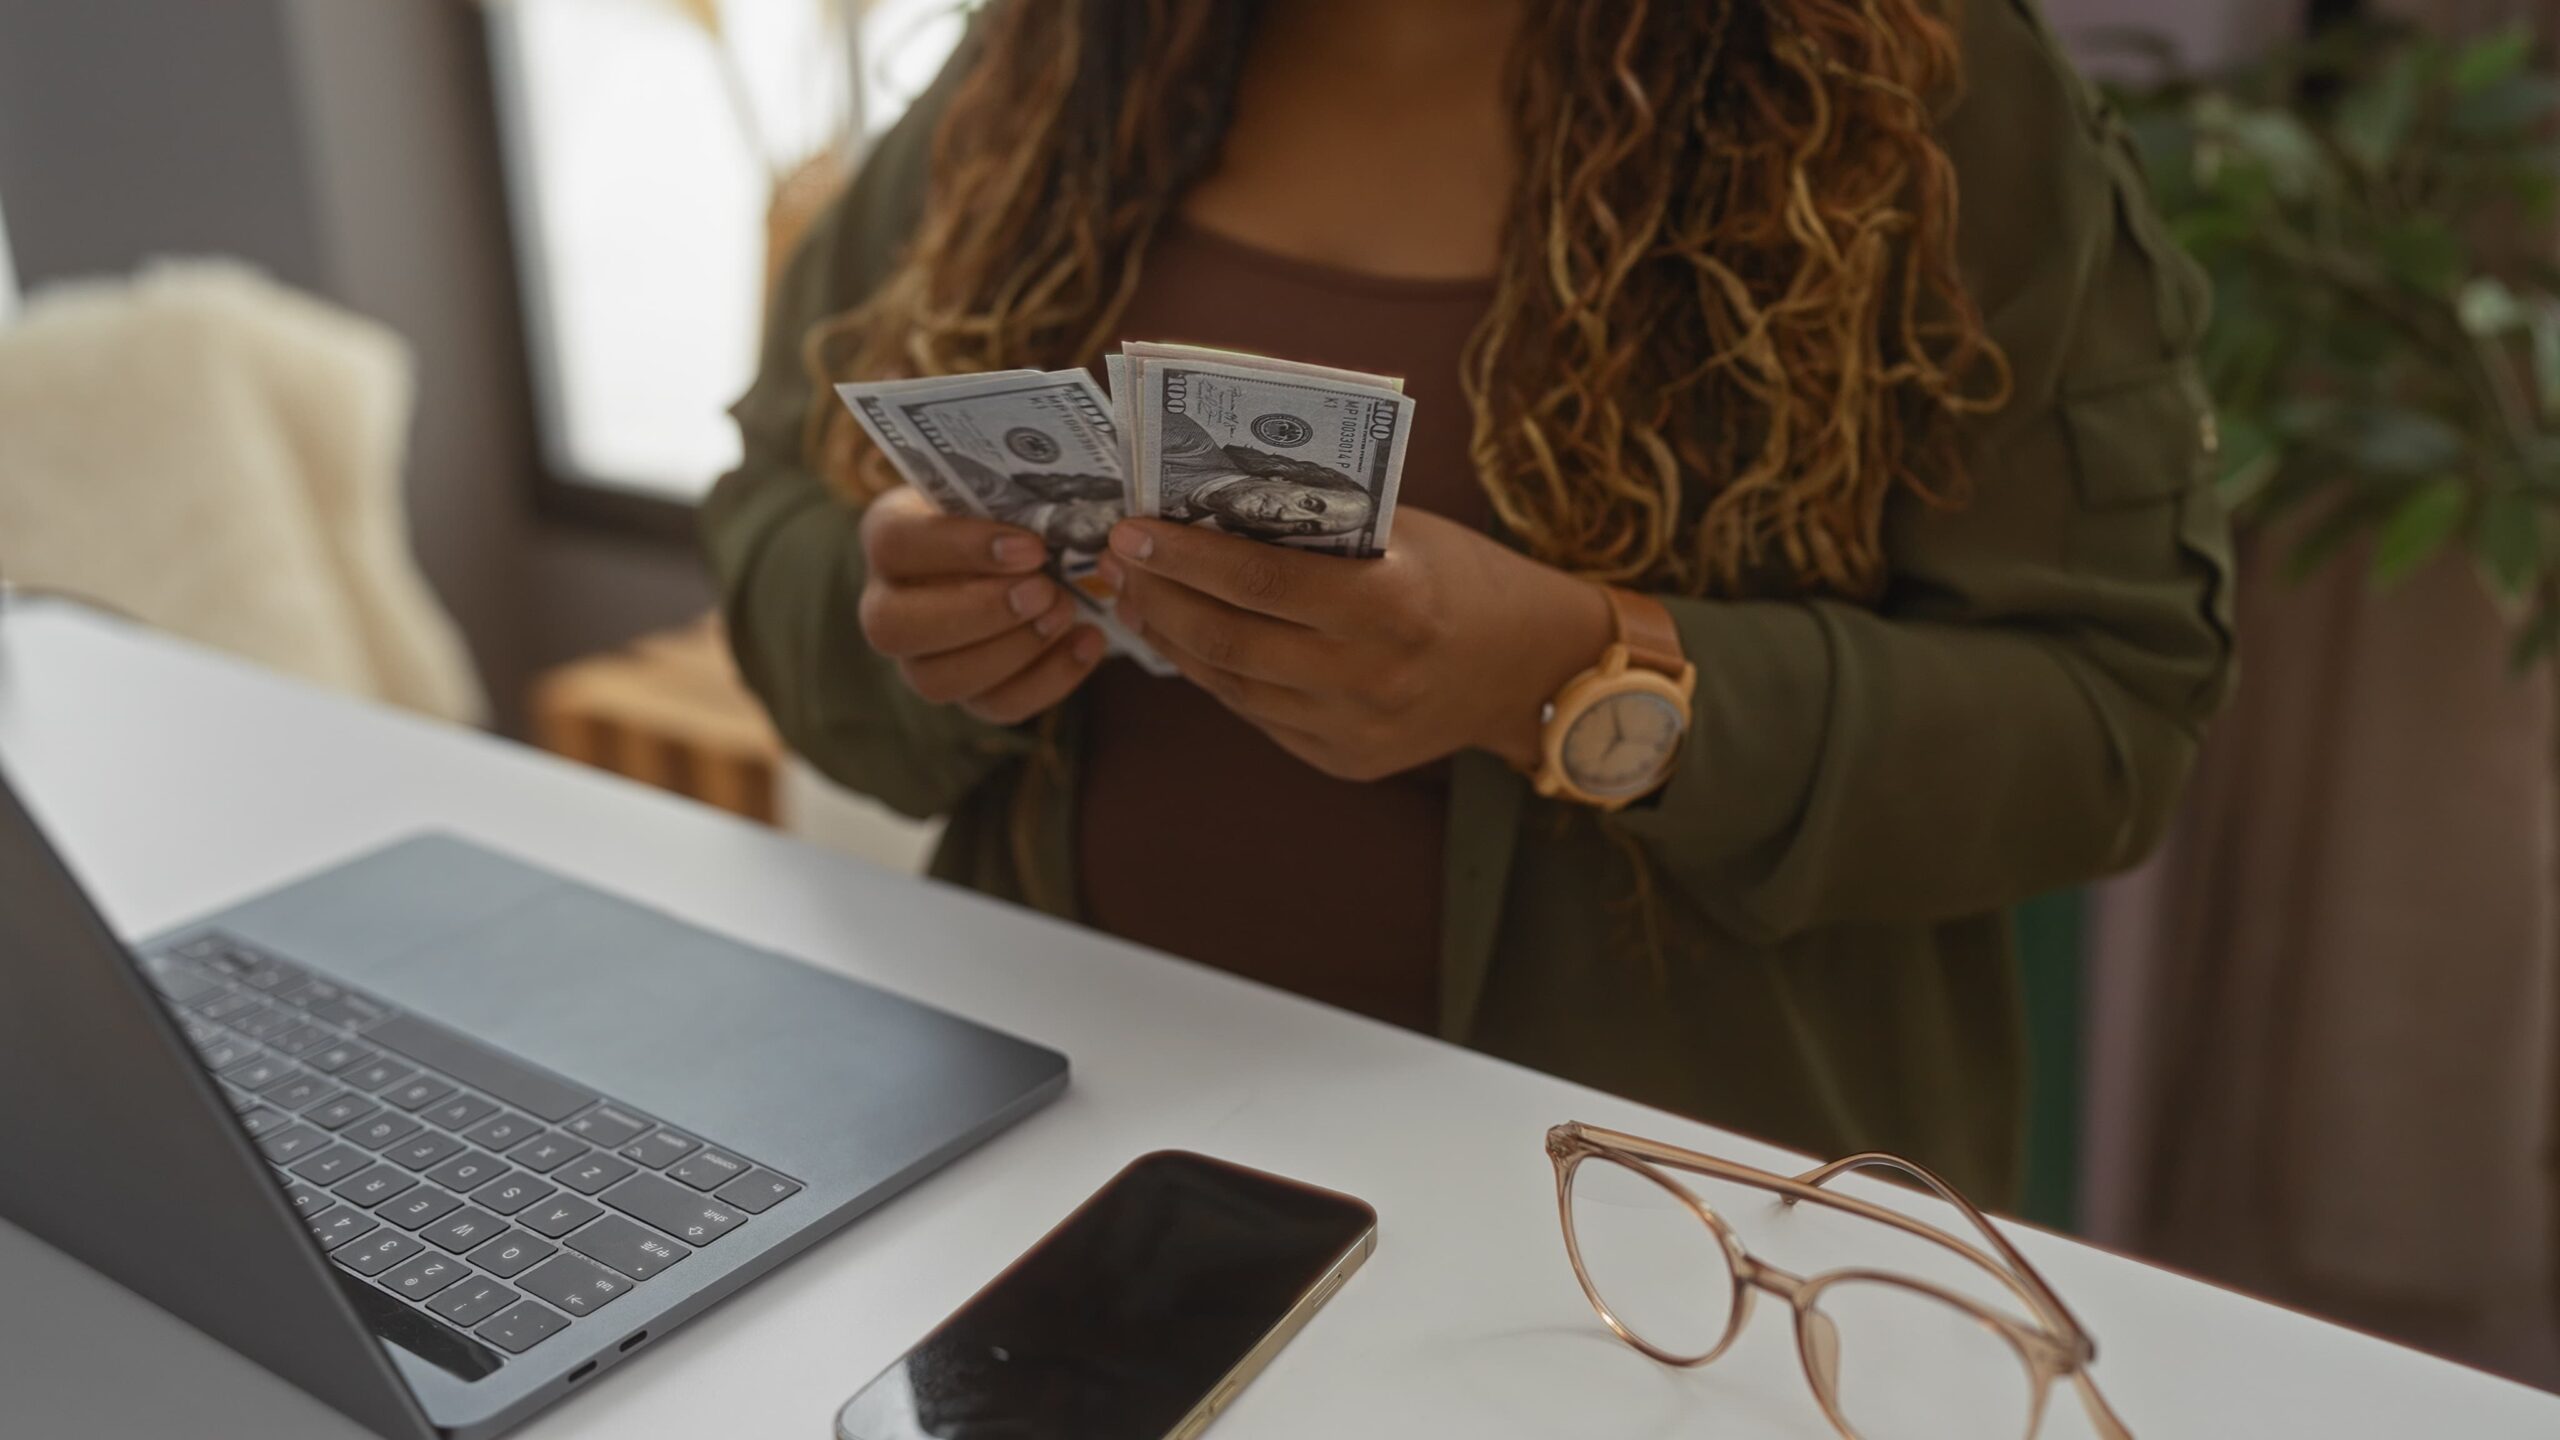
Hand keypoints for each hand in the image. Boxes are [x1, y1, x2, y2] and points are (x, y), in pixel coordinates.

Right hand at [857, 487, 1107, 723]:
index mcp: (889, 536)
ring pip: (939, 679)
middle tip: (1046, 589)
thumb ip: (1012, 486)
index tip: (1030, 546)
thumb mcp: (1003, 485)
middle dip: (978, 613)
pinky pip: (996, 705)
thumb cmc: (1010, 507)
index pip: (895, 544)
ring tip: (1068, 611)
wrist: (1026, 549)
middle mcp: (887, 604)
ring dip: (1012, 650)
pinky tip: (1090, 640)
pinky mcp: (966, 693)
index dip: (960, 549)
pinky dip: (1049, 679)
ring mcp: (920, 659)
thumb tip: (1055, 476)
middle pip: (894, 627)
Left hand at [1099, 510, 1613, 780]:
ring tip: (1141, 598)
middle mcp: (1371, 678)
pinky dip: (1217, 675)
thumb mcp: (1403, 532)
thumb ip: (1317, 525)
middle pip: (1229, 641)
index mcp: (1391, 607)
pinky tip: (1190, 641)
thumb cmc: (1462, 575)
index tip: (1132, 530)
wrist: (1532, 667)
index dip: (1184, 555)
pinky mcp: (1346, 761)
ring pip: (1232, 687)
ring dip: (1174, 640)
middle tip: (1120, 563)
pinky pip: (1259, 715)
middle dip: (1161, 598)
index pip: (1259, 580)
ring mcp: (1356, 730)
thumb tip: (1207, 503)